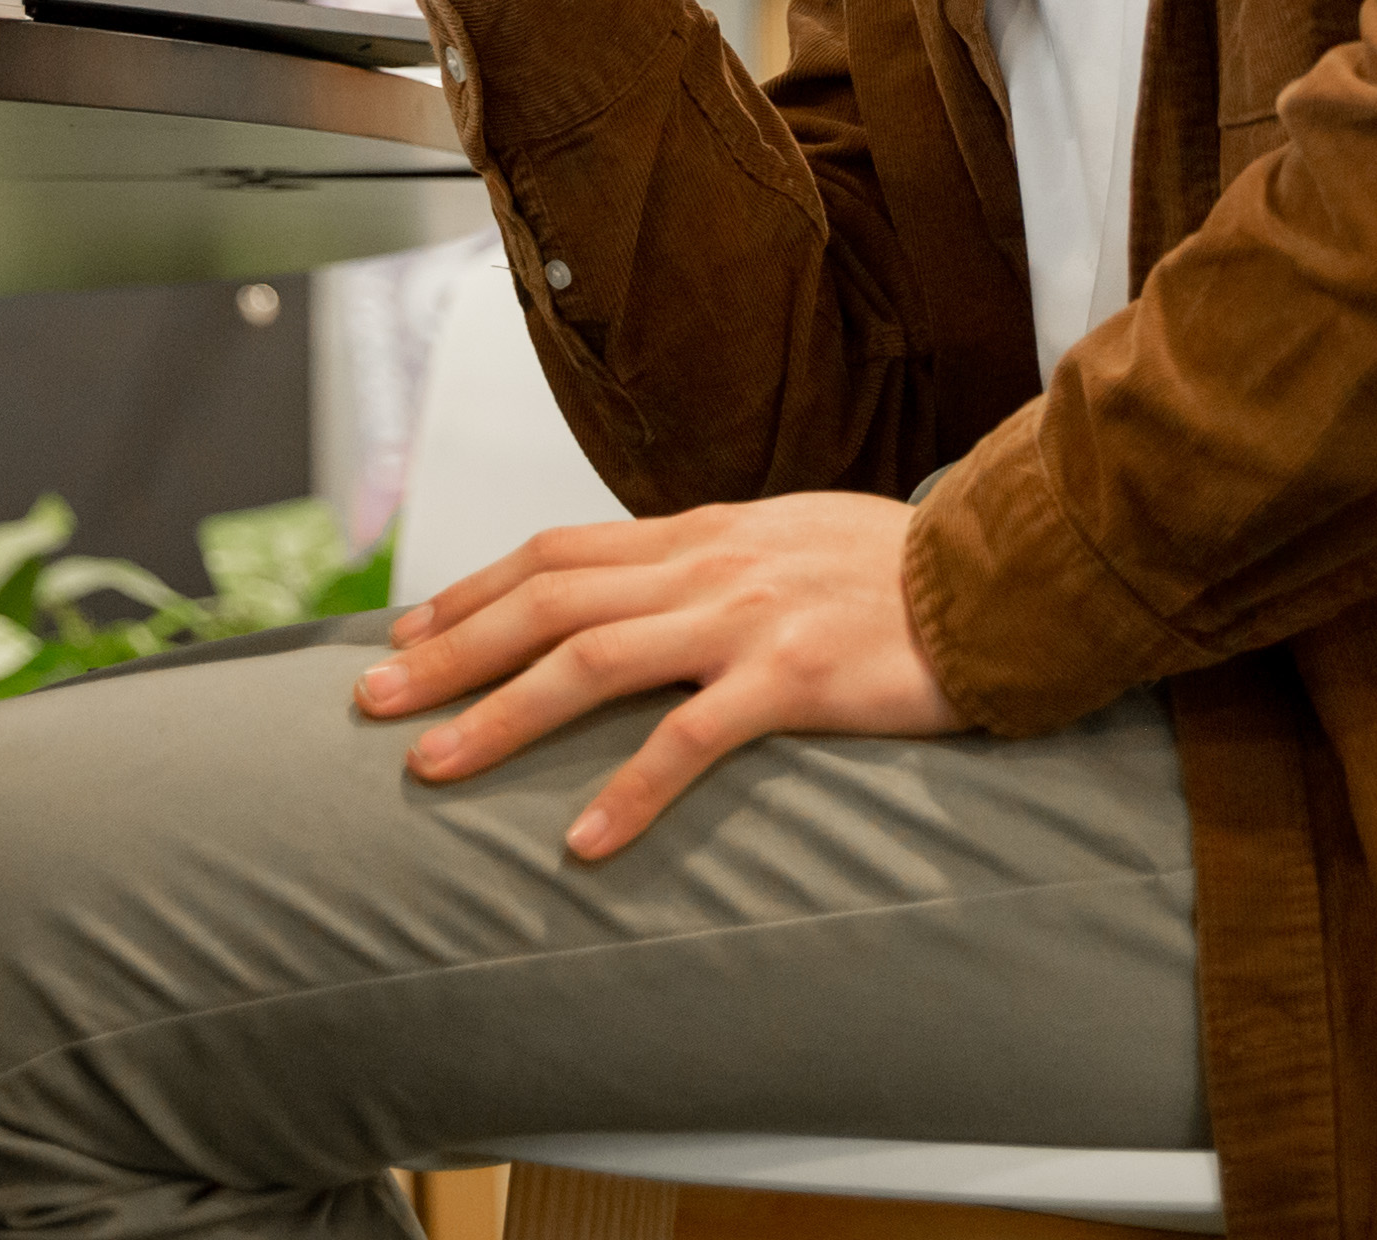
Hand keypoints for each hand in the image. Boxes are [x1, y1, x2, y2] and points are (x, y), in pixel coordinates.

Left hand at [354, 492, 957, 859]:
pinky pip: (692, 739)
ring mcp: (748, 618)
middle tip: (371, 704)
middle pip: (548, 601)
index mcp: (705, 533)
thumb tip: (652, 595)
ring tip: (434, 767)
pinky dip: (630, 792)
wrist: (1005, 574)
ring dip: (502, 715)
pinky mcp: (795, 677)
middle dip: (450, 652)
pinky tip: (584, 843)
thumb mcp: (793, 542)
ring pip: (592, 660)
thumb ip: (719, 565)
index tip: (405, 632)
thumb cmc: (906, 571)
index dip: (472, 590)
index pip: (559, 552)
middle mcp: (709, 565)